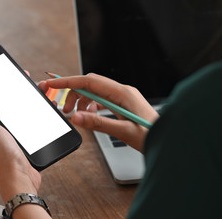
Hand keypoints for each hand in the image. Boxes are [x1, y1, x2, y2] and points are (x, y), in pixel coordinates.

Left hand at [0, 93, 41, 203]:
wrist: (20, 178)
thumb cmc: (2, 156)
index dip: (4, 87)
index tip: (13, 75)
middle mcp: (3, 130)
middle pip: (14, 106)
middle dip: (23, 93)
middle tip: (32, 82)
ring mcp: (16, 137)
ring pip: (26, 115)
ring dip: (34, 104)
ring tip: (42, 93)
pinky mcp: (28, 144)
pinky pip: (34, 126)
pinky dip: (41, 118)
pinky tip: (47, 112)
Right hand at [39, 73, 158, 151]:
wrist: (170, 140)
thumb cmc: (152, 136)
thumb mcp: (123, 131)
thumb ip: (98, 123)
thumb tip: (76, 118)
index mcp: (122, 93)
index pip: (89, 81)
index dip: (68, 81)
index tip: (52, 83)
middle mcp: (122, 91)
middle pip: (90, 84)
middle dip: (72, 93)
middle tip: (61, 107)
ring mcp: (122, 97)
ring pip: (94, 92)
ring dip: (81, 101)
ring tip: (75, 115)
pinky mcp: (122, 104)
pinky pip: (101, 99)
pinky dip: (90, 106)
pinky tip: (89, 115)